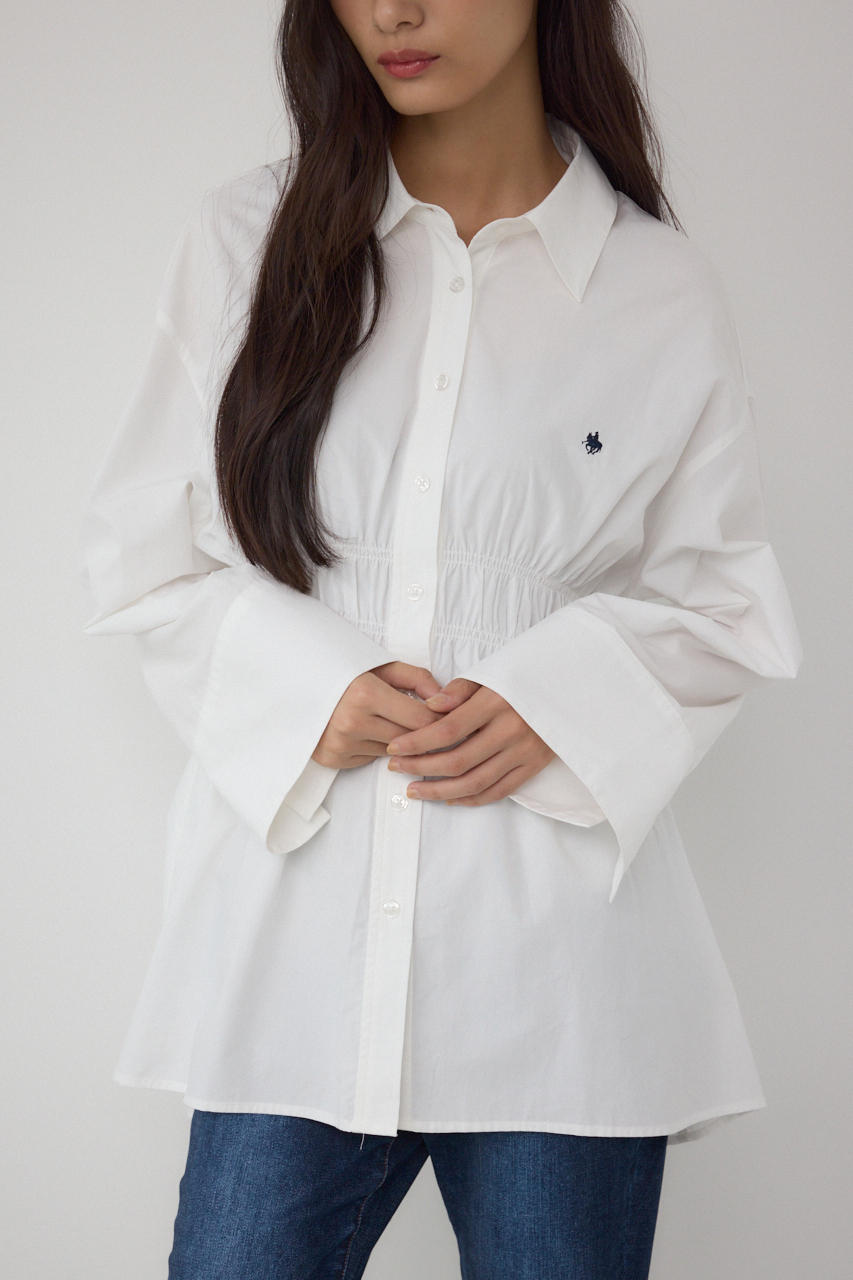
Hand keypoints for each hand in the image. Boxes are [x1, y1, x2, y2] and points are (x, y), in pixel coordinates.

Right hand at [311, 662, 443, 769]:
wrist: (295, 683)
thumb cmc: (343, 671)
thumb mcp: (381, 666)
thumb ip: (418, 679)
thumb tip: (445, 701)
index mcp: (365, 694)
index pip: (421, 719)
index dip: (440, 719)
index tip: (447, 716)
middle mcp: (352, 722)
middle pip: (410, 740)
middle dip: (424, 733)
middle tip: (429, 723)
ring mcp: (340, 744)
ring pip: (393, 752)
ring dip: (399, 741)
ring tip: (392, 721)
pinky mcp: (332, 758)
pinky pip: (371, 759)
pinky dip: (376, 747)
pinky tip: (369, 730)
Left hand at [385, 678, 554, 805]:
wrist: (569, 686)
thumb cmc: (523, 676)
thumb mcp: (492, 672)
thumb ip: (459, 690)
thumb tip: (429, 707)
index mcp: (497, 701)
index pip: (448, 730)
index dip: (417, 742)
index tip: (394, 747)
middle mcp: (512, 730)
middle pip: (457, 760)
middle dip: (421, 768)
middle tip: (397, 768)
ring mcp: (525, 751)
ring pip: (475, 782)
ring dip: (440, 791)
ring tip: (415, 790)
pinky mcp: (535, 766)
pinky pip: (499, 791)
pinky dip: (471, 799)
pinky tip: (449, 798)